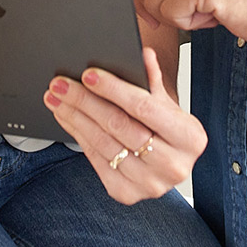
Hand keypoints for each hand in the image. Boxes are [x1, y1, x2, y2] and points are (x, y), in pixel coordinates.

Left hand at [43, 46, 205, 204]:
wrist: (168, 163)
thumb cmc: (167, 130)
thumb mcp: (166, 104)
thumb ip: (153, 80)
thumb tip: (143, 53)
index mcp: (189, 138)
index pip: (144, 107)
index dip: (113, 89)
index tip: (88, 74)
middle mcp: (173, 165)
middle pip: (119, 126)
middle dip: (85, 101)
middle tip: (60, 85)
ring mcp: (149, 184)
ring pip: (103, 143)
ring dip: (74, 118)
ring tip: (56, 99)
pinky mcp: (126, 193)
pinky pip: (96, 160)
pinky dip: (78, 136)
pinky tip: (67, 118)